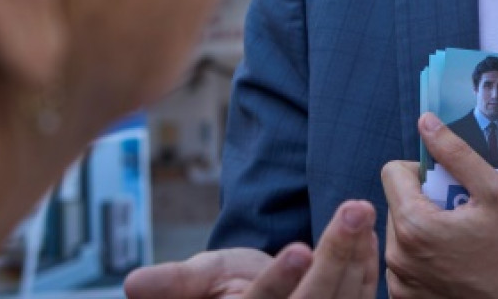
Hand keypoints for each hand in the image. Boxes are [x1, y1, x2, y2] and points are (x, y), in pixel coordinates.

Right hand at [123, 199, 378, 298]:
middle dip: (336, 256)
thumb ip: (173, 284)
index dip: (280, 279)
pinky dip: (366, 264)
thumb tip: (130, 285)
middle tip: (353, 208)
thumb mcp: (197, 281)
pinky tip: (368, 231)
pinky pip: (360, 296)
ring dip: (356, 252)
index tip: (299, 248)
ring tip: (361, 209)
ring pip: (344, 297)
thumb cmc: (223, 290)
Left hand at [381, 113, 497, 298]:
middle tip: (461, 213)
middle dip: (424, 201)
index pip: (392, 173)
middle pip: (396, 203)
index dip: (421, 170)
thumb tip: (426, 122)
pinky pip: (404, 263)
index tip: (448, 183)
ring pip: (399, 233)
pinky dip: (423, 257)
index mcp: (413, 225)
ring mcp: (401, 282)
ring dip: (422, 228)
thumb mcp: (494, 191)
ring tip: (460, 239)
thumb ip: (456, 153)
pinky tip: (453, 262)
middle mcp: (398, 257)